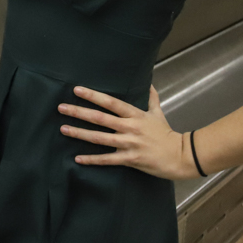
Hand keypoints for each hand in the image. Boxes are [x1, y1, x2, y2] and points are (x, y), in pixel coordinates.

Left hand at [58, 85, 196, 180]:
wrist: (181, 156)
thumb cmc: (167, 134)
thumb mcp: (158, 113)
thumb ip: (151, 98)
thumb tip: (149, 82)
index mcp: (135, 115)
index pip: (110, 102)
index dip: (93, 95)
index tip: (77, 90)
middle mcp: (130, 127)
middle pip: (100, 118)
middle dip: (79, 112)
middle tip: (61, 108)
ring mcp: (129, 144)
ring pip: (100, 138)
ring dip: (80, 133)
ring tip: (63, 129)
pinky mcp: (130, 159)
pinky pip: (107, 160)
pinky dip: (92, 160)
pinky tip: (78, 159)